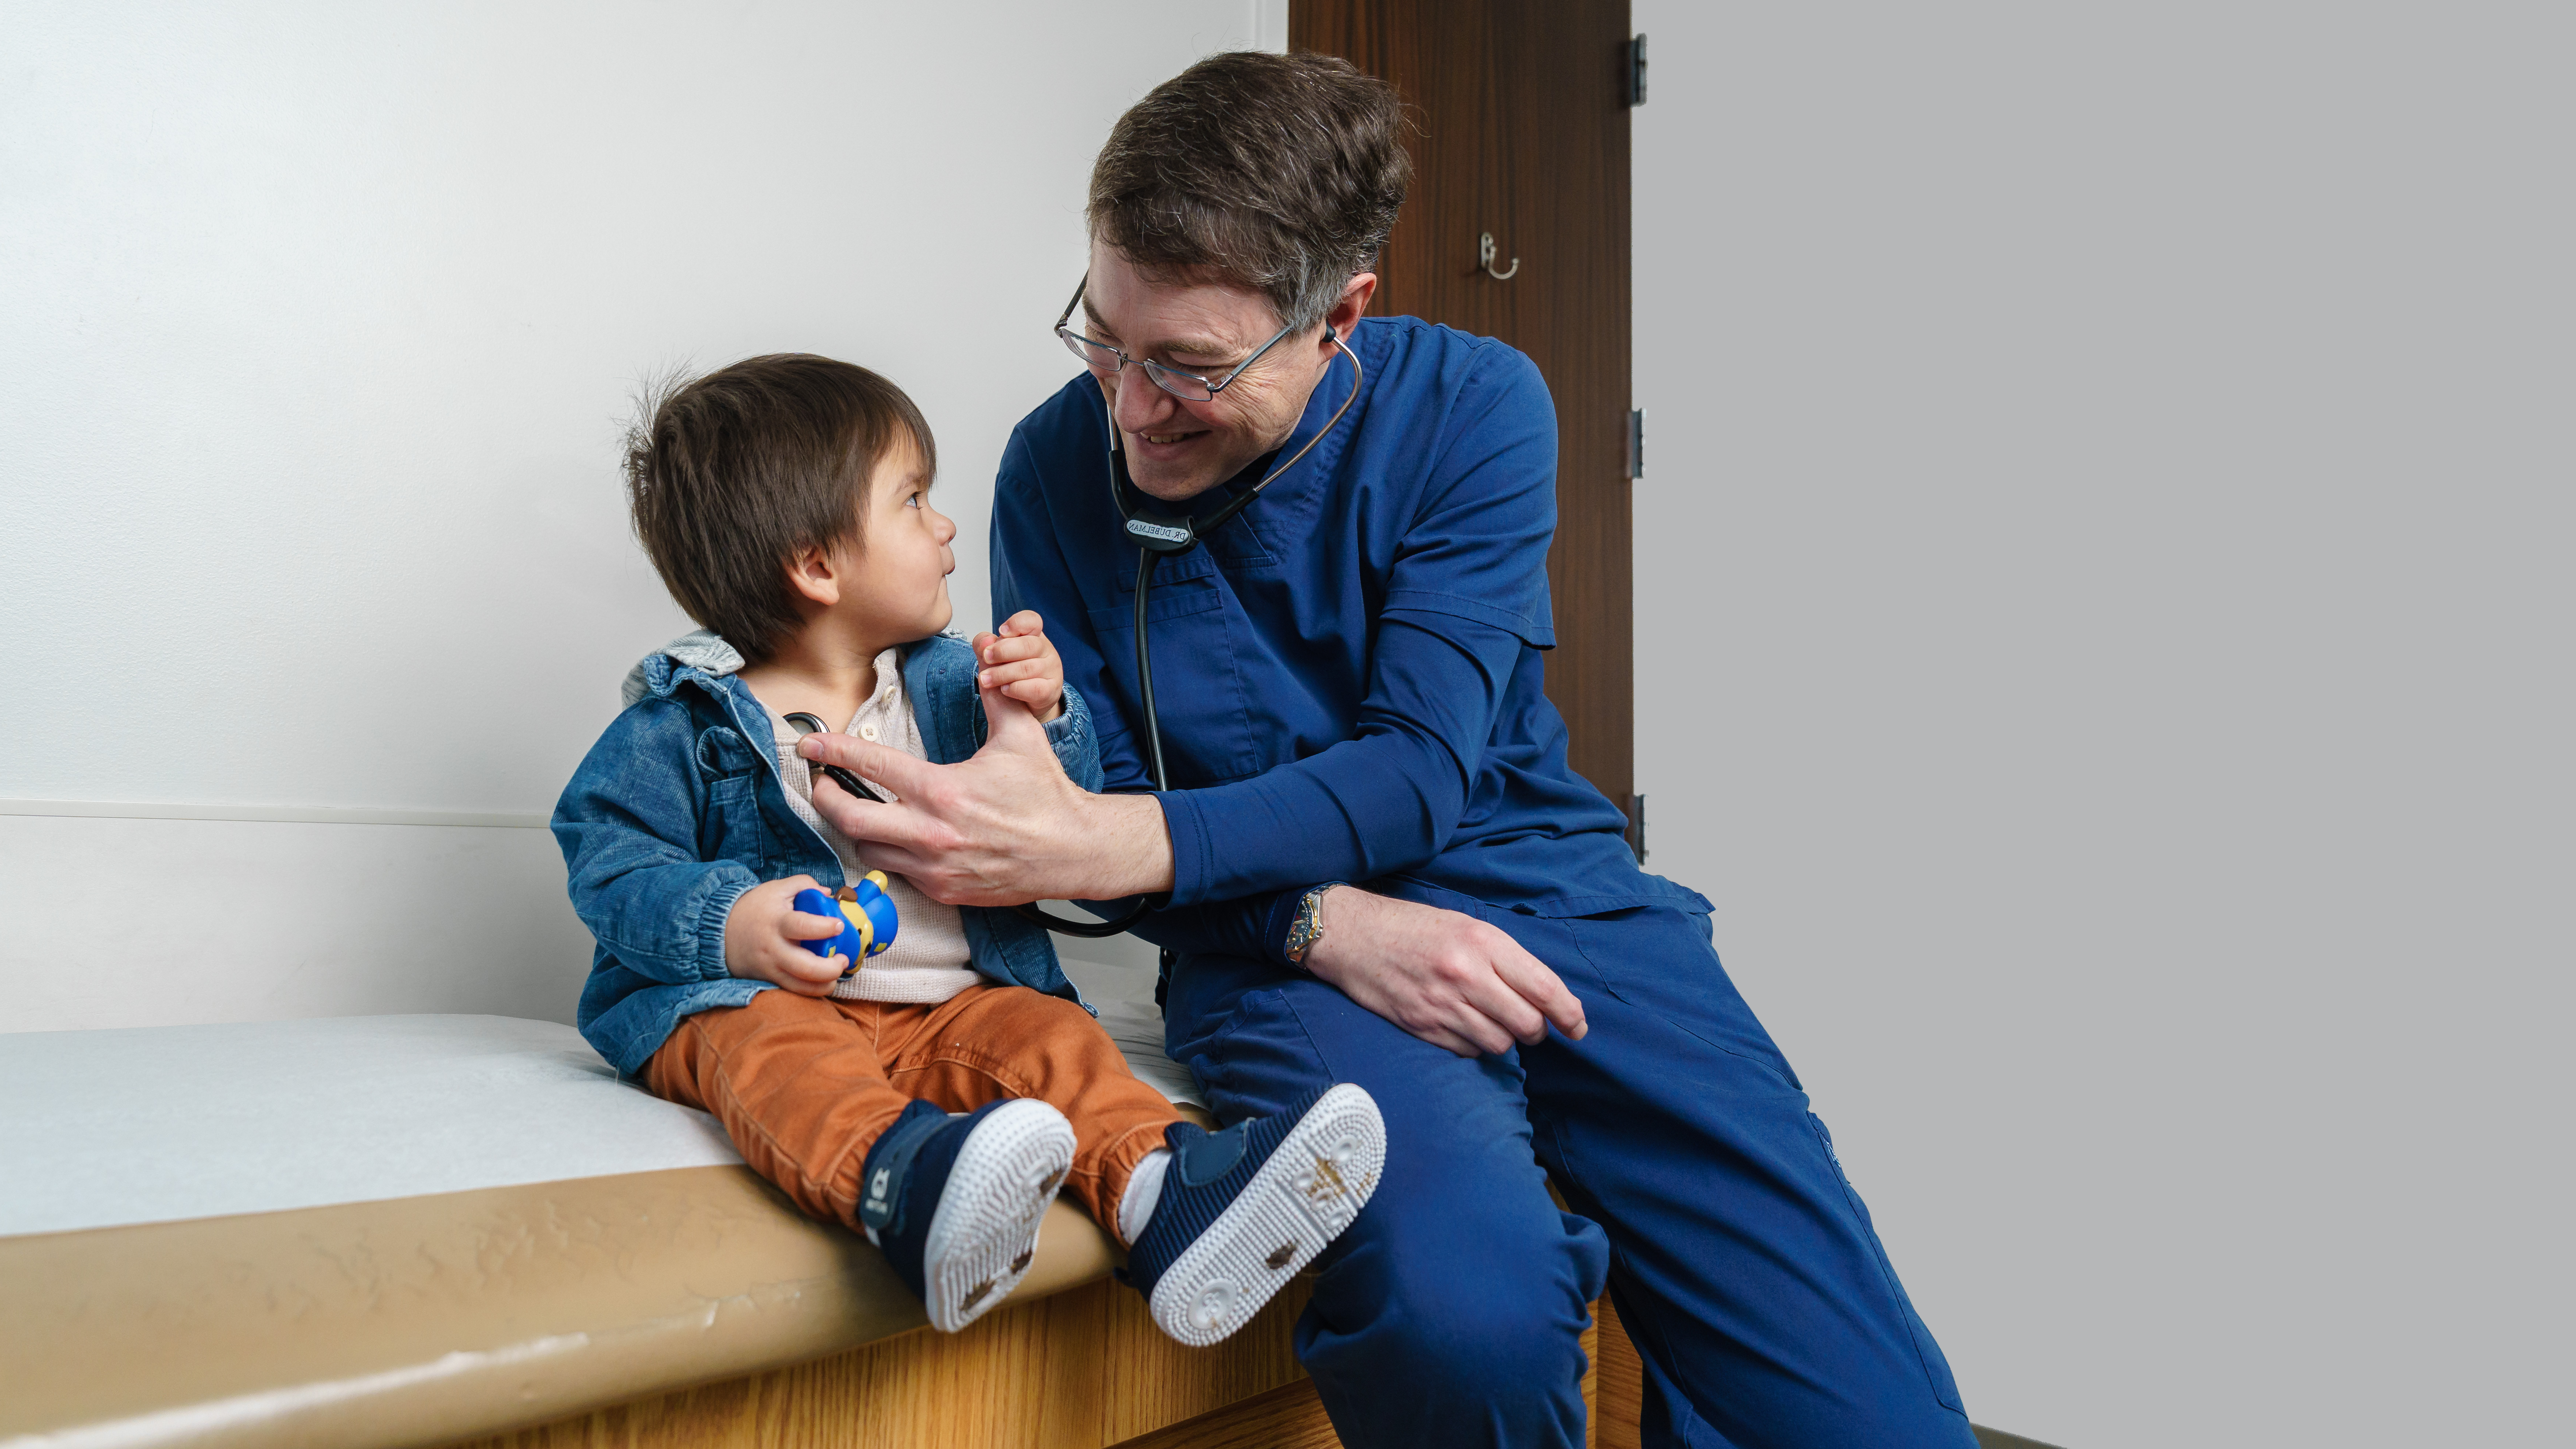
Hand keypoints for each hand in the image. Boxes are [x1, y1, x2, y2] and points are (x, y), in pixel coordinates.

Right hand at [723, 875, 850, 993]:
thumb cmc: (754, 908)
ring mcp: (771, 968)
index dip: (824, 928)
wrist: (719, 930)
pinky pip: (793, 991)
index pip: (802, 927)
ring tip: (836, 973)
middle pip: (805, 967)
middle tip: (844, 959)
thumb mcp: (776, 888)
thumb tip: (828, 893)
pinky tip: (823, 980)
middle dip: (831, 968)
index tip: (839, 926)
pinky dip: (812, 990)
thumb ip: (804, 884)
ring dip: (825, 984)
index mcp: (777, 922)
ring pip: (801, 986)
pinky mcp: (769, 980)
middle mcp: (774, 949)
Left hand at [800, 682, 1174, 904]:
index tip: (811, 745)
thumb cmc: (1047, 797)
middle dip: (826, 798)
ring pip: (867, 849)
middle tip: (822, 784)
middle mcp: (932, 833)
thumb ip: (995, 697)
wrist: (1072, 851)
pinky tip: (893, 836)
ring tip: (853, 809)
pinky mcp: (942, 890)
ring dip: (854, 828)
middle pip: (850, 818)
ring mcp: (934, 867)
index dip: (834, 752)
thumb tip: (983, 658)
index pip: (872, 766)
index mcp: (943, 791)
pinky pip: (896, 872)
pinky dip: (888, 853)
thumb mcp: (1022, 737)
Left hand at [971, 610, 1064, 721]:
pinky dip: (1016, 689)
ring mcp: (1051, 671)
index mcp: (1032, 636)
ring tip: (986, 680)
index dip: (1016, 624)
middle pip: (1028, 645)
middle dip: (1002, 651)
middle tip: (986, 658)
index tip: (1001, 632)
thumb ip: (983, 645)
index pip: (1032, 621)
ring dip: (1002, 674)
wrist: (1017, 708)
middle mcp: (1045, 650)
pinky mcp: (1052, 691)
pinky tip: (1005, 690)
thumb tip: (987, 641)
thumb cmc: (1006, 678)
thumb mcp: (991, 659)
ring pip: (1028, 668)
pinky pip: (1035, 689)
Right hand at [1301, 888, 1587, 1056]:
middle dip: (1536, 1030)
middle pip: (1526, 1024)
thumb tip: (1545, 997)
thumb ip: (1504, 959)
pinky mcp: (1421, 1025)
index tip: (1579, 1027)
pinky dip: (1473, 1045)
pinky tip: (1463, 1025)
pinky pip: (1466, 1050)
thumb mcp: (1466, 927)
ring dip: (1504, 1039)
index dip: (1570, 1014)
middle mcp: (1466, 974)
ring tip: (1491, 1021)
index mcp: (1483, 943)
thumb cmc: (1414, 928)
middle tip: (1530, 1023)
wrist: (1352, 935)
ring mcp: (1441, 1003)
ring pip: (1499, 1044)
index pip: (1544, 988)